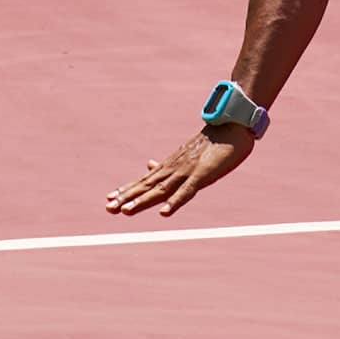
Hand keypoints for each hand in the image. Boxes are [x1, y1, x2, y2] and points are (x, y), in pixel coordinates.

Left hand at [106, 123, 255, 216]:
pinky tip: (164, 213)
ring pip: (162, 189)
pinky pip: (187, 191)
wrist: (231, 125)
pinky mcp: (202, 174)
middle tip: (108, 207)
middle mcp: (174, 168)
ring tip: (126, 211)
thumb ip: (166, 164)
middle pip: (148, 185)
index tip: (109, 199)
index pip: (144, 180)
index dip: (127, 190)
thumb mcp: (184, 155)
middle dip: (128, 197)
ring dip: (144, 200)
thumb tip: (147, 164)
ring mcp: (187, 171)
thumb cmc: (210, 142)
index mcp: (170, 166)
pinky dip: (174, 202)